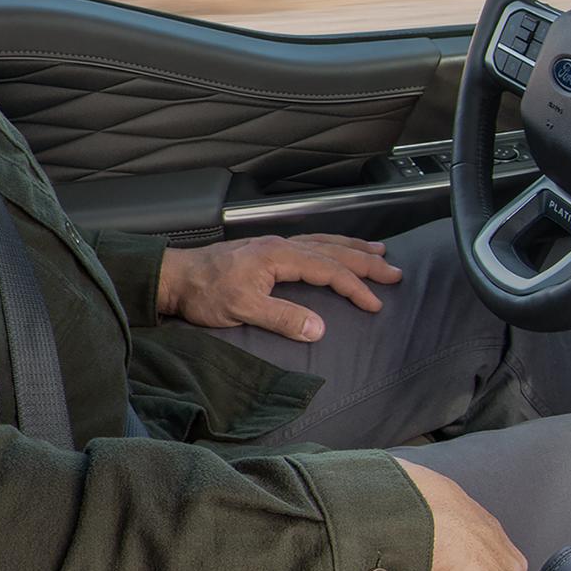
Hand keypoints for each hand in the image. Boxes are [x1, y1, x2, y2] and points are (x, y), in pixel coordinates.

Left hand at [157, 233, 401, 342]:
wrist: (176, 277)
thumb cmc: (204, 293)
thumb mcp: (242, 310)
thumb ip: (282, 317)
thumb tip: (319, 328)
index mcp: (279, 256)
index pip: (328, 269)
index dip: (355, 287)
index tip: (376, 303)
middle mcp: (281, 245)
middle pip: (333, 250)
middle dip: (366, 261)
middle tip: (395, 272)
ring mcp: (274, 245)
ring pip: (323, 242)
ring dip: (352, 247)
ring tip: (377, 251)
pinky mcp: (266, 250)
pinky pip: (309, 243)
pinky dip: (330, 245)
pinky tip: (334, 249)